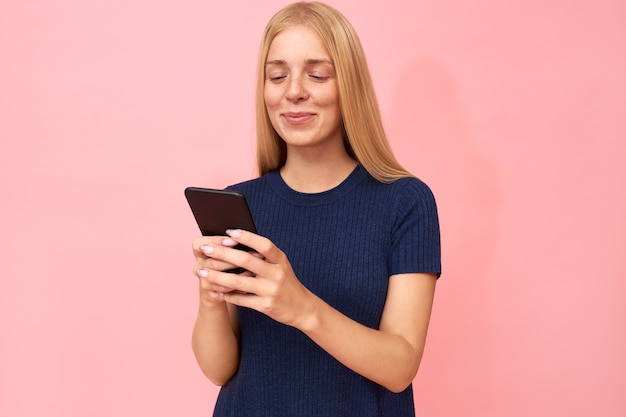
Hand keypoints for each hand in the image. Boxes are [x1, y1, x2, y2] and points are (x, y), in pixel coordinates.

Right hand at [192, 235, 253, 305]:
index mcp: (199, 252)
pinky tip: (249, 283)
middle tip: (253, 255)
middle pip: (212, 262)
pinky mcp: (210, 294)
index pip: (199, 244)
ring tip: (254, 270)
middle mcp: (198, 266)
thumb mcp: (228, 252)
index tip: (234, 241)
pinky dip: (237, 287)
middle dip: (233, 259)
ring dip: (238, 273)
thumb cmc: (227, 264)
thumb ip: (232, 245)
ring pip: (217, 277)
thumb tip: (249, 239)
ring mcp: (203, 281)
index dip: (216, 242)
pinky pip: (223, 290)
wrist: (222, 290)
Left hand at [199, 229, 315, 327]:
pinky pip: (241, 299)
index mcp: (280, 260)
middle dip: (222, 253)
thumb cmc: (285, 282)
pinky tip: (214, 290)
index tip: (228, 232)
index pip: (264, 244)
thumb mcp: (280, 265)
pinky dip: (226, 295)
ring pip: (239, 281)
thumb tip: (235, 241)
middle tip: (204, 249)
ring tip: (201, 271)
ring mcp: (271, 290)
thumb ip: (263, 255)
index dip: (247, 237)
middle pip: (247, 260)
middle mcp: (277, 274)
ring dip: (217, 276)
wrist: (302, 308)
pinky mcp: (266, 306)